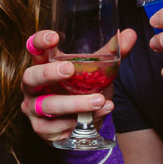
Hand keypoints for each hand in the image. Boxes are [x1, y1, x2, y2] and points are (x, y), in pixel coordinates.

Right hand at [22, 28, 138, 143]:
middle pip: (31, 76)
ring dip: (75, 103)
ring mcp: (34, 108)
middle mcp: (33, 86)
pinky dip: (79, 121)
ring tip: (99, 100)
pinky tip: (96, 115)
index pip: (34, 48)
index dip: (40, 41)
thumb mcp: (95, 70)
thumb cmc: (80, 89)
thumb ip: (110, 54)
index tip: (54, 38)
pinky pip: (57, 126)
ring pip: (49, 105)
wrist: (79, 124)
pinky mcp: (41, 129)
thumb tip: (131, 34)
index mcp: (43, 64)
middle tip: (69, 69)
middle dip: (49, 73)